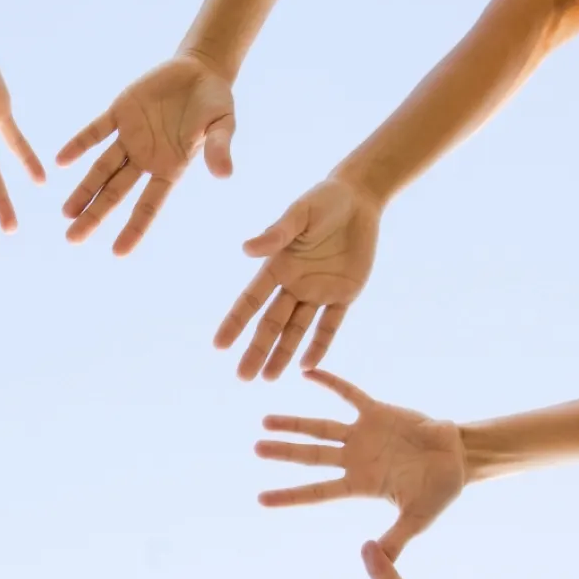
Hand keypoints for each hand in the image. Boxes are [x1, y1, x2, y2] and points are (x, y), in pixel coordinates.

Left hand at [57, 54, 234, 254]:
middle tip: (72, 238)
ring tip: (65, 213)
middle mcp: (145, 158)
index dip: (134, 228)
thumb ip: (220, 148)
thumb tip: (224, 175)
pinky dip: (79, 144)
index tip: (118, 252)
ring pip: (101, 168)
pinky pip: (96, 131)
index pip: (149, 205)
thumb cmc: (216, 103)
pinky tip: (60, 160)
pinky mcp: (120, 112)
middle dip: (95, 215)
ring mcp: (130, 137)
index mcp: (170, 168)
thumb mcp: (223, 124)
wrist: (200, 70)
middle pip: (115, 193)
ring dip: (83, 188)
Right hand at [214, 176, 383, 379]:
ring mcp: (318, 291)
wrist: (360, 198)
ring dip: (282, 354)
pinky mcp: (344, 294)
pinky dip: (320, 345)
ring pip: (296, 330)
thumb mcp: (300, 213)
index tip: (219, 345)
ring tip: (267, 379)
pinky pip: (330, 325)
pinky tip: (308, 366)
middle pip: (271, 324)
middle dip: (257, 350)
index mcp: (278, 266)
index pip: (251, 301)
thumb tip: (246, 250)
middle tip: (242, 377)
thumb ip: (276, 233)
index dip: (235, 323)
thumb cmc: (324, 199)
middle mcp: (294, 284)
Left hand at [254, 370, 466, 557]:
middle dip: (284, 452)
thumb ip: (396, 540)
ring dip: (295, 424)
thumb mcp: (417, 520)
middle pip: (311, 456)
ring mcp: (363, 435)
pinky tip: (307, 373)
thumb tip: (382, 565)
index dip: (290, 495)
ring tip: (266, 420)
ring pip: (321, 428)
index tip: (261, 499)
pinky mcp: (377, 412)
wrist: (460, 458)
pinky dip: (330, 383)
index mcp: (360, 484)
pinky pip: (349, 394)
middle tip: (256, 448)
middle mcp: (354, 459)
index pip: (317, 492)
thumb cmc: (439, 491)